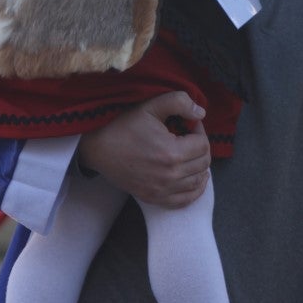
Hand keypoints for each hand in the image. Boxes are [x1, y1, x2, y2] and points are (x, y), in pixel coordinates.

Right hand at [77, 91, 211, 207]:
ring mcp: (162, 190)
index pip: (203, 145)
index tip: (190, 125)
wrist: (99, 149)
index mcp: (171, 153)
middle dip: (201, 148)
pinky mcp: (154, 198)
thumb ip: (179, 102)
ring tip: (193, 154)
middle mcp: (170, 176)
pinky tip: (195, 179)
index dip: (200, 131)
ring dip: (200, 167)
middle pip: (203, 164)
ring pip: (197, 182)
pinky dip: (195, 190)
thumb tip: (201, 113)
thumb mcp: (151, 106)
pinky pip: (185, 200)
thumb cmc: (124, 126)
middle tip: (190, 138)